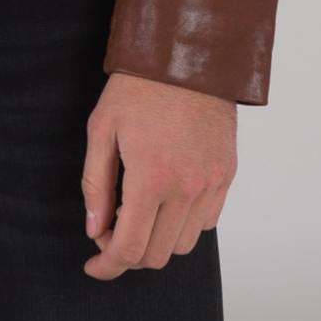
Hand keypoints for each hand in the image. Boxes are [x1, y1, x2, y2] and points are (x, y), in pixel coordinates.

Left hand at [81, 71, 236, 278]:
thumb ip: (96, 184)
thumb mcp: (102, 128)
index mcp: (151, 179)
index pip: (129, 248)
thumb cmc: (140, 86)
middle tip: (111, 228)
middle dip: (129, 253)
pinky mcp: (227, 174)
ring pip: (184, 244)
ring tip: (139, 211)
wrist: (187, 55)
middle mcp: (186, 189)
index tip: (94, 265)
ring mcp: (211, 184)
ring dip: (158, 240)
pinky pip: (206, 222)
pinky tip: (166, 199)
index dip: (108, 266)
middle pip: (157, 255)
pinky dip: (184, 224)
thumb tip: (94, 229)